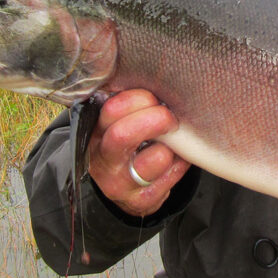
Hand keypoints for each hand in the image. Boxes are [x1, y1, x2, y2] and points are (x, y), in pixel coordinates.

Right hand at [87, 89, 190, 216]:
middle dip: (155, 119)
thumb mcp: (118, 122)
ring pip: (157, 157)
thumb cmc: (127, 144)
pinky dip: (181, 161)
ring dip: (173, 146)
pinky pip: (174, 174)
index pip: (112, 109)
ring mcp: (121, 183)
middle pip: (124, 135)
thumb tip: (160, 76)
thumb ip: (130, 103)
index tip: (154, 98)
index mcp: (96, 131)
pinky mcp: (142, 201)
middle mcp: (103, 158)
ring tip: (172, 142)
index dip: (139, 99)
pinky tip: (174, 158)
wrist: (123, 188)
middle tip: (169, 118)